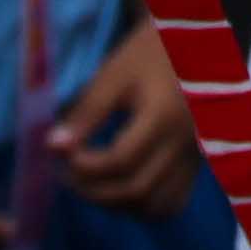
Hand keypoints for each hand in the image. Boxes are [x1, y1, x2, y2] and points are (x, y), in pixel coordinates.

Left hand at [50, 20, 199, 216]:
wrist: (193, 41)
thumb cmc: (148, 52)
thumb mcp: (114, 75)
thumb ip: (86, 113)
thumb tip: (53, 148)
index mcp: (163, 116)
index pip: (120, 161)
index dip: (84, 166)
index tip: (62, 154)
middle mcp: (184, 143)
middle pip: (137, 190)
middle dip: (94, 191)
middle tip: (68, 174)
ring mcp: (195, 157)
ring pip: (156, 206)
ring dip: (118, 205)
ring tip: (92, 184)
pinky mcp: (197, 164)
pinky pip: (173, 203)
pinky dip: (145, 208)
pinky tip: (122, 190)